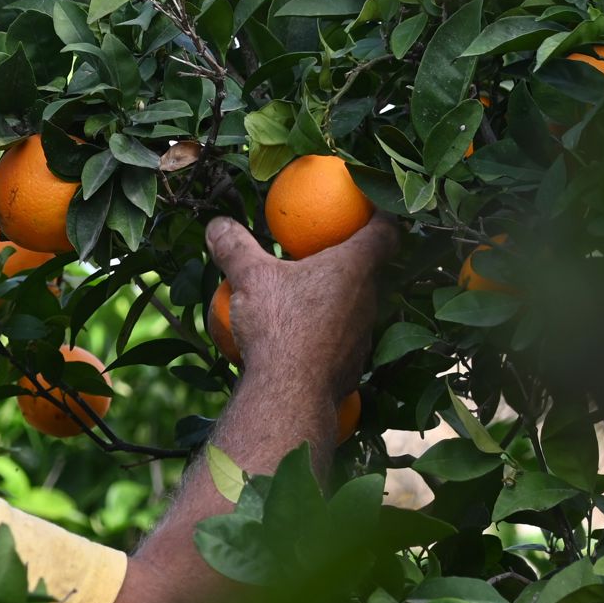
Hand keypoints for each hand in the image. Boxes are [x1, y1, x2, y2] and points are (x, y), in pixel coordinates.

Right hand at [206, 213, 395, 399]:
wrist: (290, 395)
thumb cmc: (278, 327)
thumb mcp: (249, 280)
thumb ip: (235, 248)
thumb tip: (217, 225)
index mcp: (354, 267)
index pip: (385, 231)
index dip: (382, 214)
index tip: (370, 207)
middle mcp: (368, 299)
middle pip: (371, 270)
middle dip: (353, 259)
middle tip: (328, 251)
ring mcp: (364, 335)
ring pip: (356, 307)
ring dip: (338, 299)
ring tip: (309, 297)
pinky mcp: (353, 365)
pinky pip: (342, 341)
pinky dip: (327, 334)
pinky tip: (301, 339)